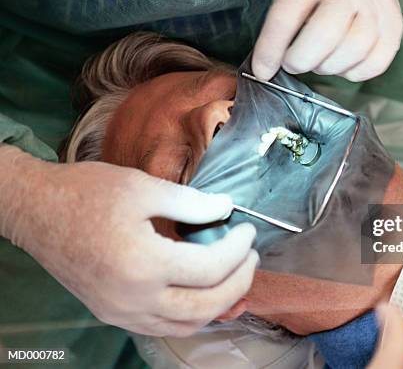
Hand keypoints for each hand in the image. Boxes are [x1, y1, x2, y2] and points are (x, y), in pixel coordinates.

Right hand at [0, 145, 258, 336]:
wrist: (38, 211)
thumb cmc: (87, 193)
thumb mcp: (144, 187)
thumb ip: (192, 202)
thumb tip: (227, 209)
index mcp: (144, 263)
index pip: (211, 267)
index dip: (239, 249)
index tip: (248, 231)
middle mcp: (134, 298)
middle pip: (206, 305)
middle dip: (239, 282)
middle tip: (251, 258)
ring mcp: (122, 312)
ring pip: (186, 325)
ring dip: (218, 305)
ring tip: (233, 277)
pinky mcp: (113, 314)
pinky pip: (163, 328)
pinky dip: (190, 316)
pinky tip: (201, 294)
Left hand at [252, 0, 402, 81]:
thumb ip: (282, 24)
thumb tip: (268, 67)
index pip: (287, 15)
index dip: (271, 49)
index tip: (263, 71)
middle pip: (324, 36)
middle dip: (301, 60)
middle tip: (294, 62)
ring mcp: (378, 8)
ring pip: (351, 53)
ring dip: (327, 67)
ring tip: (321, 58)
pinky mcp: (394, 29)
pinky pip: (372, 66)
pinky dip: (352, 73)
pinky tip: (343, 61)